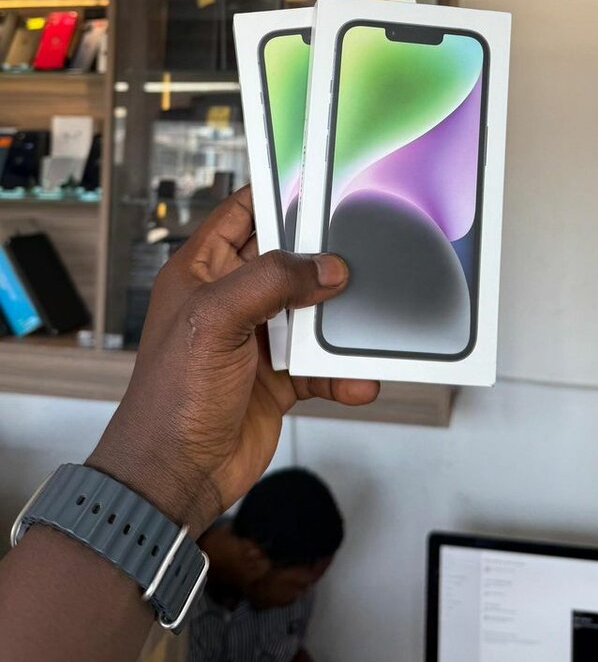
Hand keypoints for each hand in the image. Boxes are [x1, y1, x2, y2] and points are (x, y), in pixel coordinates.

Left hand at [88, 187, 378, 534]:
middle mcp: (229, 300)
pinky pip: (321, 364)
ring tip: (365, 323)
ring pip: (310, 313)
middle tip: (358, 252)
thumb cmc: (168, 402)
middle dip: (322, 260)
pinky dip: (342, 372)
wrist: (175, 479)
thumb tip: (322, 267)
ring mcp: (255, 339)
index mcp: (200, 273)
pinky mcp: (278, 378)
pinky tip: (357, 379)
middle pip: (287, 261)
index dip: (276, 195)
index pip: (241, 214)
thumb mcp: (213, 322)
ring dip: (339, 322)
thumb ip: (270, 283)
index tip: (318, 183)